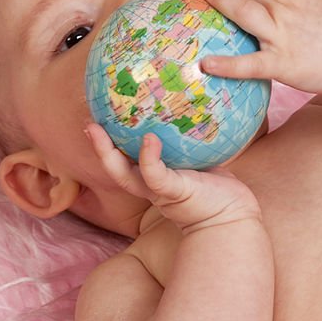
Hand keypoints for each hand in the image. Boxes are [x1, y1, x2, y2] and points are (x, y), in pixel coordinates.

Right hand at [85, 123, 261, 233]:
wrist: (234, 214)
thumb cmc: (219, 187)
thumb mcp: (201, 159)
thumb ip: (192, 140)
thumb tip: (194, 105)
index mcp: (155, 178)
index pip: (125, 161)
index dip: (109, 144)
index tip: (100, 119)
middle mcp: (151, 186)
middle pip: (116, 168)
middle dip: (99, 148)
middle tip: (88, 123)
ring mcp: (159, 191)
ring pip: (124, 175)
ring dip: (107, 154)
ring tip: (97, 130)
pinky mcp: (174, 193)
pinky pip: (156, 175)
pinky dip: (149, 158)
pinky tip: (149, 139)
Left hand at [197, 0, 321, 94]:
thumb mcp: (317, 4)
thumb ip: (290, 2)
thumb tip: (266, 1)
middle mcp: (283, 6)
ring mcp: (281, 34)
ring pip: (242, 11)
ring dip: (217, 2)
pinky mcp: (282, 62)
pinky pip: (249, 62)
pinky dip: (227, 63)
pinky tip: (206, 65)